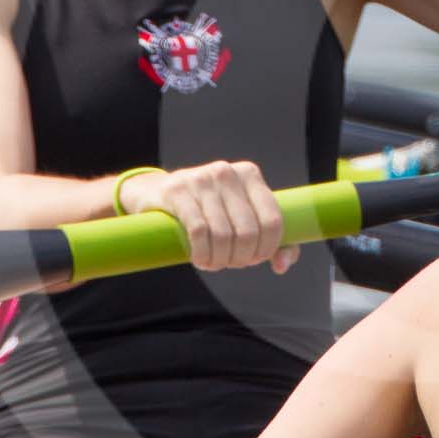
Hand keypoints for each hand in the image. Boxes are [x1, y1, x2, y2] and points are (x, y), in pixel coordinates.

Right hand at [117, 160, 300, 273]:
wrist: (157, 193)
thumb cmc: (208, 210)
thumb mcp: (240, 216)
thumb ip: (272, 242)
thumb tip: (281, 265)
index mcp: (250, 174)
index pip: (273, 220)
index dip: (267, 249)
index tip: (254, 259)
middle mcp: (227, 172)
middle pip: (248, 232)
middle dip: (241, 258)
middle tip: (230, 264)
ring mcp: (201, 179)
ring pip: (223, 235)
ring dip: (219, 260)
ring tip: (213, 264)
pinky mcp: (177, 190)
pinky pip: (198, 231)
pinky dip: (202, 254)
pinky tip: (200, 260)